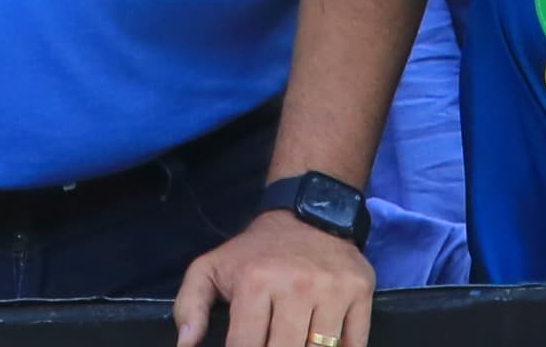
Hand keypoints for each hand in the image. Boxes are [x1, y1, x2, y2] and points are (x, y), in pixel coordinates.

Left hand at [175, 210, 374, 346]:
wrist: (309, 212)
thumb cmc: (256, 252)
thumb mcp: (212, 268)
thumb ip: (190, 305)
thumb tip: (185, 345)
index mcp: (255, 282)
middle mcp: (296, 286)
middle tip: (271, 346)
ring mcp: (333, 290)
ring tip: (292, 341)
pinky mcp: (361, 292)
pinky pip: (355, 344)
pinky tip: (322, 344)